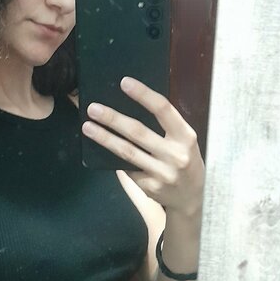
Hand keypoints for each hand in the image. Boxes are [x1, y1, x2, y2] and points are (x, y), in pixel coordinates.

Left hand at [82, 76, 204, 216]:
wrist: (192, 197)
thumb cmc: (185, 160)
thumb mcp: (184, 141)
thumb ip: (166, 126)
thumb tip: (131, 106)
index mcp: (185, 136)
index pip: (163, 110)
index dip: (143, 94)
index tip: (124, 83)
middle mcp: (175, 155)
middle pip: (138, 132)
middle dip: (113, 119)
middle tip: (93, 108)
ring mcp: (161, 173)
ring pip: (127, 152)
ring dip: (105, 138)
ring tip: (88, 126)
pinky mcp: (149, 187)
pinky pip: (126, 168)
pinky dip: (112, 157)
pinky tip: (99, 149)